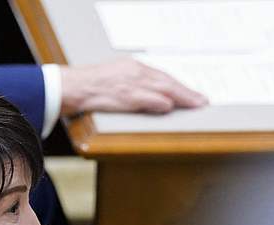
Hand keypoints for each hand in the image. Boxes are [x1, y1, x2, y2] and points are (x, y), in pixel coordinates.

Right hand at [59, 58, 207, 115]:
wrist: (72, 86)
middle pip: (167, 82)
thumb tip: (156, 98)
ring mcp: (129, 83)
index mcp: (134, 68)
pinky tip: (169, 106)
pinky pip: (144, 98)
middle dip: (186, 92)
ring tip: (194, 104)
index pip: (163, 77)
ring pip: (161, 88)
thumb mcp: (117, 78)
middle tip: (201, 101)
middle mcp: (135, 73)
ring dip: (180, 96)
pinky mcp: (122, 95)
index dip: (180, 87)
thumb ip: (135, 86)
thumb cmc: (91, 86)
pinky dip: (158, 101)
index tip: (192, 94)